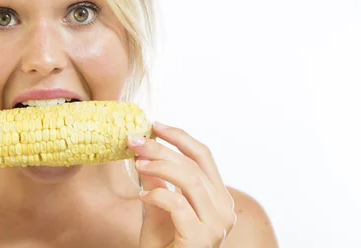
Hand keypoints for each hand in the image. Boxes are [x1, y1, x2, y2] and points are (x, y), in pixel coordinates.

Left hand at [128, 122, 236, 247]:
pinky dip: (158, 194)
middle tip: (135, 139)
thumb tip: (144, 149)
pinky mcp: (202, 238)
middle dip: (162, 147)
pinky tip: (141, 196)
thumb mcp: (157, 207)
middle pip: (194, 164)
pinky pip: (178, 204)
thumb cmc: (164, 247)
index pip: (204, 156)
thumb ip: (156, 181)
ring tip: (136, 163)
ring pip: (189, 179)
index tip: (155, 125)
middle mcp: (224, 209)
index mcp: (218, 197)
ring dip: (158, 165)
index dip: (179, 136)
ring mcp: (216, 225)